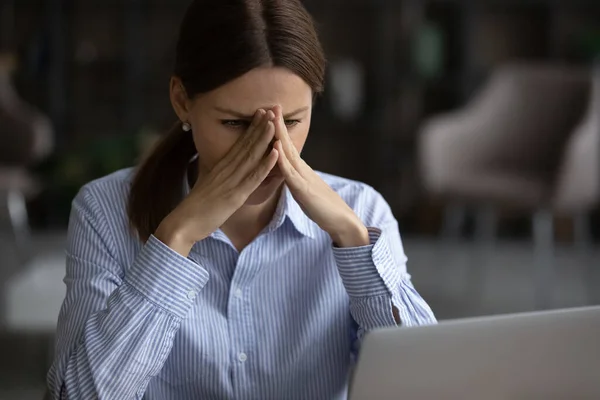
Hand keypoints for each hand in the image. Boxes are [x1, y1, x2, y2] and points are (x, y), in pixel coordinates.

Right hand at [155, 109, 277, 255]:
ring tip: (274, 123)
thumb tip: (222, 171)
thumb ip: (218, 177)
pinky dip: (265, 165)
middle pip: (246, 145)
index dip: (251, 129)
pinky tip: (275, 154)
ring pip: (251, 156)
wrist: (183, 223)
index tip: (260, 114)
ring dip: (264, 139)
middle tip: (270, 110)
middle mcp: (226, 170)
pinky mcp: (235, 195)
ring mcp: (231, 181)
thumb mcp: (208, 186)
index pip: (239, 144)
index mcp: (220, 168)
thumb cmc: (196, 208)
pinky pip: (253, 178)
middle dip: (259, 127)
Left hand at [271, 105, 368, 247]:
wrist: (341, 220)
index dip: (277, 130)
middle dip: (278, 124)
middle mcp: (302, 170)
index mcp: (300, 170)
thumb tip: (286, 172)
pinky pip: (291, 174)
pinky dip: (283, 161)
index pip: (286, 146)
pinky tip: (277, 150)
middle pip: (287, 144)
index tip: (270, 113)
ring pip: (288, 154)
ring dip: (279, 136)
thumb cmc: (322, 208)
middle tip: (272, 105)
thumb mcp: (305, 190)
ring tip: (272, 118)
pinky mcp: (304, 191)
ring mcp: (304, 179)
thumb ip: (296, 179)